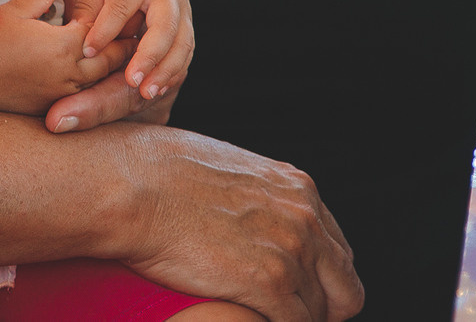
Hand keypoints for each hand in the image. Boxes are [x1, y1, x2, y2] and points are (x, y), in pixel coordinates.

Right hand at [0, 0, 123, 113]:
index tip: (126, 8)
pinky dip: (94, 84)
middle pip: (109, 60)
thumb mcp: (15, 8)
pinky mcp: (50, 105)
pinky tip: (93, 73)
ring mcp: (60, 94)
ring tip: (120, 51)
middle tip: (134, 30)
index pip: (100, 31)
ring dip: (110, 67)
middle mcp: (68, 74)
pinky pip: (83, 95)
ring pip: (100, 82)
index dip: (112, 18)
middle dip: (122, 45)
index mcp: (62, 47)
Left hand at [59, 0, 194, 110]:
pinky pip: (185, 51)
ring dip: (166, 70)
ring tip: (146, 93)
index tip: (88, 51)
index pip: (123, 3)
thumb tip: (81, 37)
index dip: (106, 28)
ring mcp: (183, 8)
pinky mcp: (186, 23)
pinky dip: (173, 72)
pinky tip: (156, 89)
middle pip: (164, 26)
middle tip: (131, 81)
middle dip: (149, 55)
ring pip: (182, 43)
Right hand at [88, 123, 362, 321]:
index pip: (337, 250)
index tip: (297, 292)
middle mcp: (305, 218)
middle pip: (345, 287)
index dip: (318, 278)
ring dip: (294, 317)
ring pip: (321, 312)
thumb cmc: (156, 171)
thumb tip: (245, 214)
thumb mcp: (226, 168)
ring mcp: (291, 252)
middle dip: (322, 306)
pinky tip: (251, 319)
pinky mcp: (269, 284)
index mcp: (297, 189)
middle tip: (286, 312)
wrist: (130, 184)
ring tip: (260, 313)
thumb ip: (254, 194)